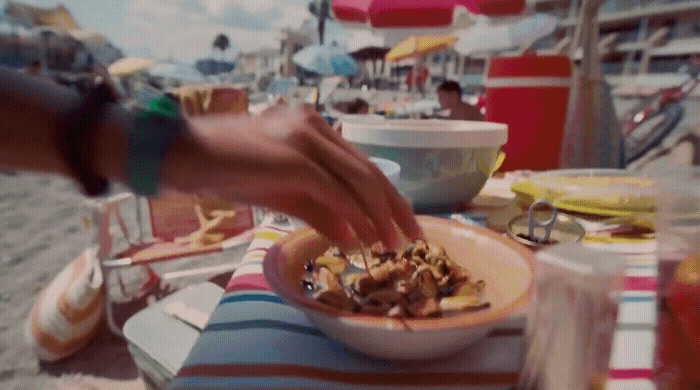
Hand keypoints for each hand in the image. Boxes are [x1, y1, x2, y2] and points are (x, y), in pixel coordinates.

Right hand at [163, 104, 420, 249]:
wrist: (184, 154)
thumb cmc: (229, 170)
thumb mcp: (283, 194)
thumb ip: (319, 211)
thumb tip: (352, 236)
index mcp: (314, 129)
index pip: (362, 165)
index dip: (387, 196)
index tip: (404, 223)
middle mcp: (316, 126)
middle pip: (369, 170)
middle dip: (395, 206)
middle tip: (414, 236)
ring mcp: (305, 137)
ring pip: (358, 178)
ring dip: (380, 214)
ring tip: (395, 243)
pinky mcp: (293, 156)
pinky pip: (333, 188)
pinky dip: (352, 213)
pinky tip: (364, 236)